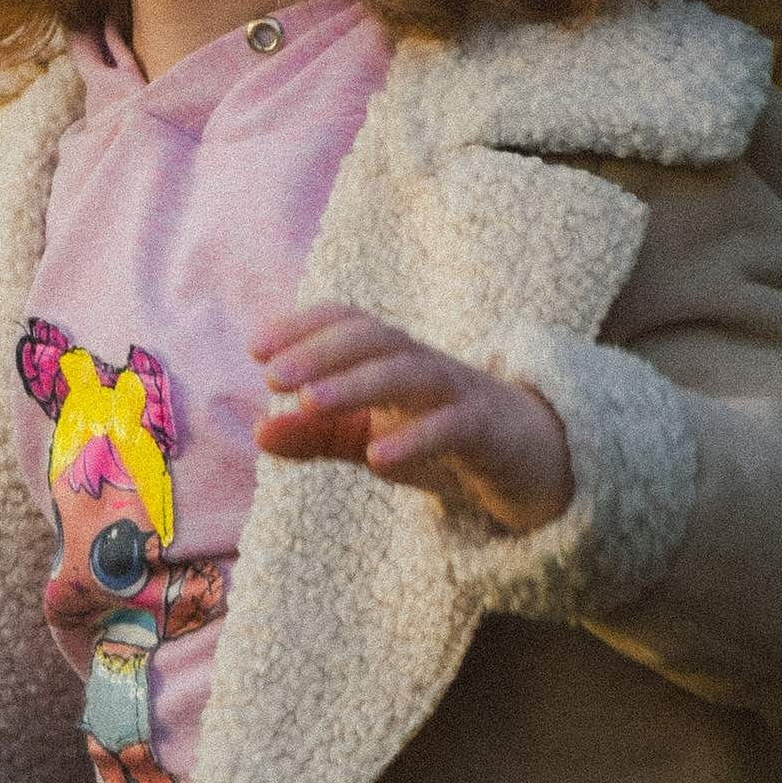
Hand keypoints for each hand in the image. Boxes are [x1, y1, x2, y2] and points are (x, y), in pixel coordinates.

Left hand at [251, 304, 573, 533]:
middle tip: (274, 375)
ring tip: (309, 402)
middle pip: (374, 340)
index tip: (256, 348)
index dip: (303, 328)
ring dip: (357, 384)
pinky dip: (415, 439)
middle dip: (321, 352)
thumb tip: (257, 431)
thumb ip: (315, 434)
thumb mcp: (368, 437)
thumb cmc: (436, 436)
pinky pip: (453, 427)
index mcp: (391, 357)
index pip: (348, 323)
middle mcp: (422, 364)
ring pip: (409, 375)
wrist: (525, 459)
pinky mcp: (488, 431)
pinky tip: (376, 458)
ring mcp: (458, 394)